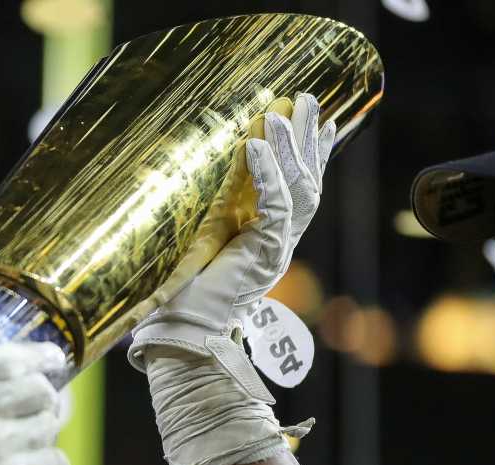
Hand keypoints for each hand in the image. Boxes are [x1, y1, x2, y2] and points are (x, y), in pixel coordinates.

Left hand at [124, 94, 330, 464]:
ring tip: (286, 112)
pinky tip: (255, 146)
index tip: (316, 118)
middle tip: (309, 100)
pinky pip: (275, 207)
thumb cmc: (178, 296)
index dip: (307, 153)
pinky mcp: (264, 256)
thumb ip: (202, 215)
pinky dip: (267, 175)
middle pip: (307, 181)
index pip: (295, 189)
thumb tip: (178, 177)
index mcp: (264, 240)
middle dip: (308, 139)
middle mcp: (276, 243)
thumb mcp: (192, 244)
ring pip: (298, 189)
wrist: (180, 335)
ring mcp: (275, 250)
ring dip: (292, 148)